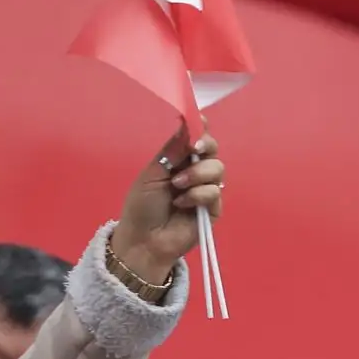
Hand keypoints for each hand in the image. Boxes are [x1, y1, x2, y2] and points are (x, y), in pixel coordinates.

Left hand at [110, 121, 226, 285]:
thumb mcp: (152, 174)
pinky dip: (197, 195)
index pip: (196, 138)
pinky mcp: (213, 208)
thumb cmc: (142, 207)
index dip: (200, 127)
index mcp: (179, 161)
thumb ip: (172, 150)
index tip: (199, 119)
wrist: (143, 239)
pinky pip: (214, 191)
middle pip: (212, 149)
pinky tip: (181, 204)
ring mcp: (206, 189)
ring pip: (217, 168)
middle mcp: (195, 172)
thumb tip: (186, 122)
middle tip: (195, 149)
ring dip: (196, 174)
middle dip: (205, 145)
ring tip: (177, 186)